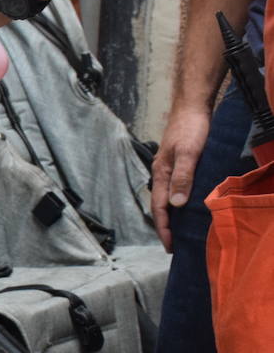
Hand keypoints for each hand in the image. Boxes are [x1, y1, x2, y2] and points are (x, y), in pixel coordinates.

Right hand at [150, 103, 211, 251]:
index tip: (170, 247)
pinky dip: (178, 202)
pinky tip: (186, 205)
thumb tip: (177, 205)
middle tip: (174, 245)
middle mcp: (161, 174)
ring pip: (167, 197)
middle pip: (160, 206)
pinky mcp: (177, 163)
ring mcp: (168, 168)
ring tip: (180, 231)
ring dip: (171, 216)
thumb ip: (182, 177)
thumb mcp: (188, 153)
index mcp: (161, 174)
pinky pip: (175, 188)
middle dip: (165, 227)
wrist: (192, 105)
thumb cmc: (191, 128)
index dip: (164, 228)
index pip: (160, 208)